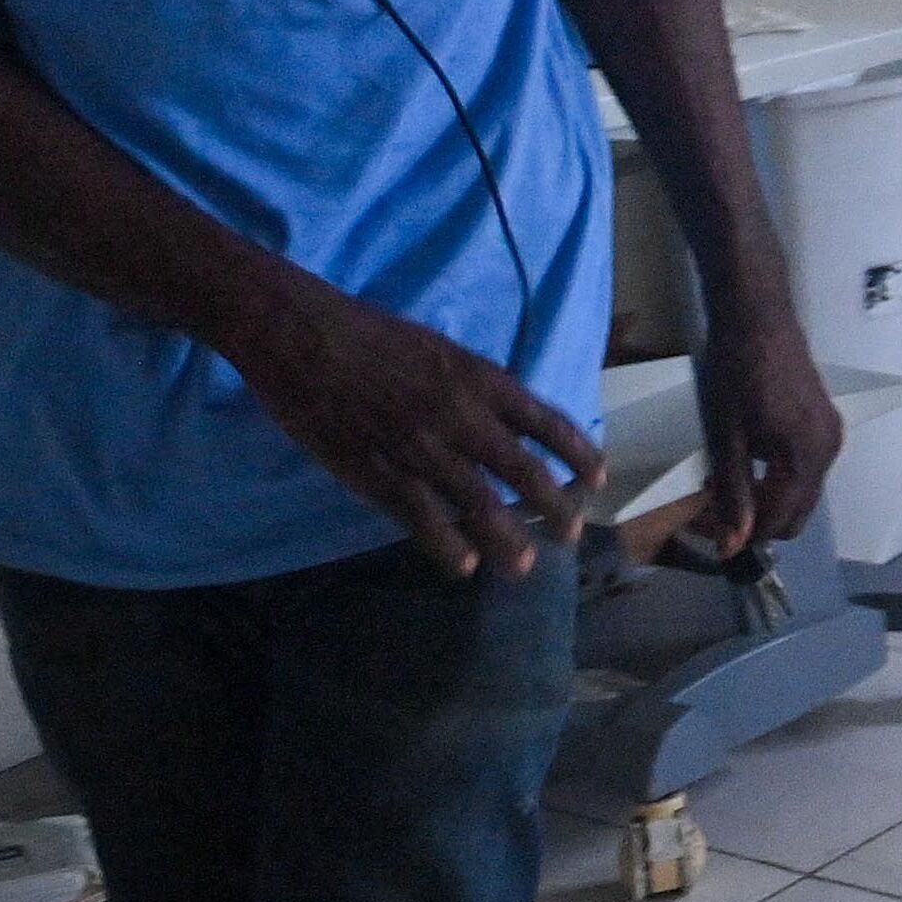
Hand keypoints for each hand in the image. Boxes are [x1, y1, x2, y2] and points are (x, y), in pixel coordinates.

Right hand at [232, 281, 604, 579]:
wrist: (305, 336)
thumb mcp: (443, 349)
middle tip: (569, 535)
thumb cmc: (371, 335)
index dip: (576, 452)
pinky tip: (462, 566)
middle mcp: (461, 415)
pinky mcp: (376, 472)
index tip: (597, 477)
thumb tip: (505, 419)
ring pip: (478, 502)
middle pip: (522, 469)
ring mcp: (420, 447)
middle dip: (552, 506)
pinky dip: (445, 544)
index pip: (546, 421)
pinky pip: (420, 516)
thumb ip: (475, 386)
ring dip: (506, 538)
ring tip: (522, 565)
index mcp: (480, 378)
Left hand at [690, 298, 845, 560]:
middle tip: (710, 509)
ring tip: (722, 483)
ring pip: (801, 492)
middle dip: (755, 520)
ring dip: (765, 499)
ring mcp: (831, 434)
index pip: (780, 522)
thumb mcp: (725, 438)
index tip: (703, 526)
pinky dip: (776, 477)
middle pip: (797, 512)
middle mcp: (830, 450)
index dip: (740, 533)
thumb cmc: (736, 374)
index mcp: (807, 457)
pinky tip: (746, 461)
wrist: (756, 317)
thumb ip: (733, 494)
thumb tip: (731, 547)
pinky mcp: (824, 421)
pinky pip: (805, 468)